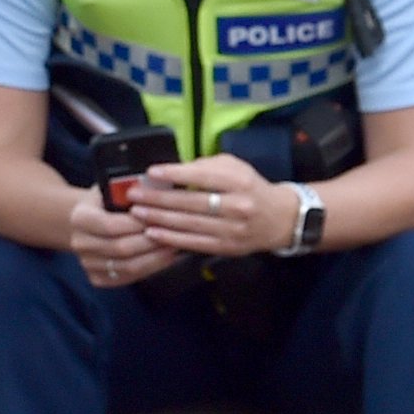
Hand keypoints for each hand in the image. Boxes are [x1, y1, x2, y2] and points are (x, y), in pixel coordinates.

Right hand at [68, 189, 180, 288]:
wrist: (87, 222)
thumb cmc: (106, 202)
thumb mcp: (112, 188)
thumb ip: (129, 191)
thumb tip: (157, 191)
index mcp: (79, 217)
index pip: (110, 225)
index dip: (137, 224)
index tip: (161, 218)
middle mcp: (79, 243)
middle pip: (120, 248)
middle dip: (151, 243)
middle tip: (174, 235)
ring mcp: (86, 263)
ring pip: (127, 267)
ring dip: (155, 259)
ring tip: (174, 247)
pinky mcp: (96, 278)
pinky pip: (127, 278)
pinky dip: (149, 270)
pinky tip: (165, 259)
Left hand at [125, 154, 296, 257]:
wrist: (280, 219)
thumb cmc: (250, 187)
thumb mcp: (234, 167)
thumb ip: (206, 166)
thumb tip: (173, 170)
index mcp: (238, 181)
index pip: (203, 176)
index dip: (175, 174)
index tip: (151, 172)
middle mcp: (237, 206)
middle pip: (191, 202)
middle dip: (158, 199)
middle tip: (134, 195)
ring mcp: (232, 229)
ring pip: (189, 224)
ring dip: (159, 219)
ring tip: (137, 213)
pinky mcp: (226, 247)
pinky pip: (193, 243)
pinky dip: (171, 239)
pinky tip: (152, 233)